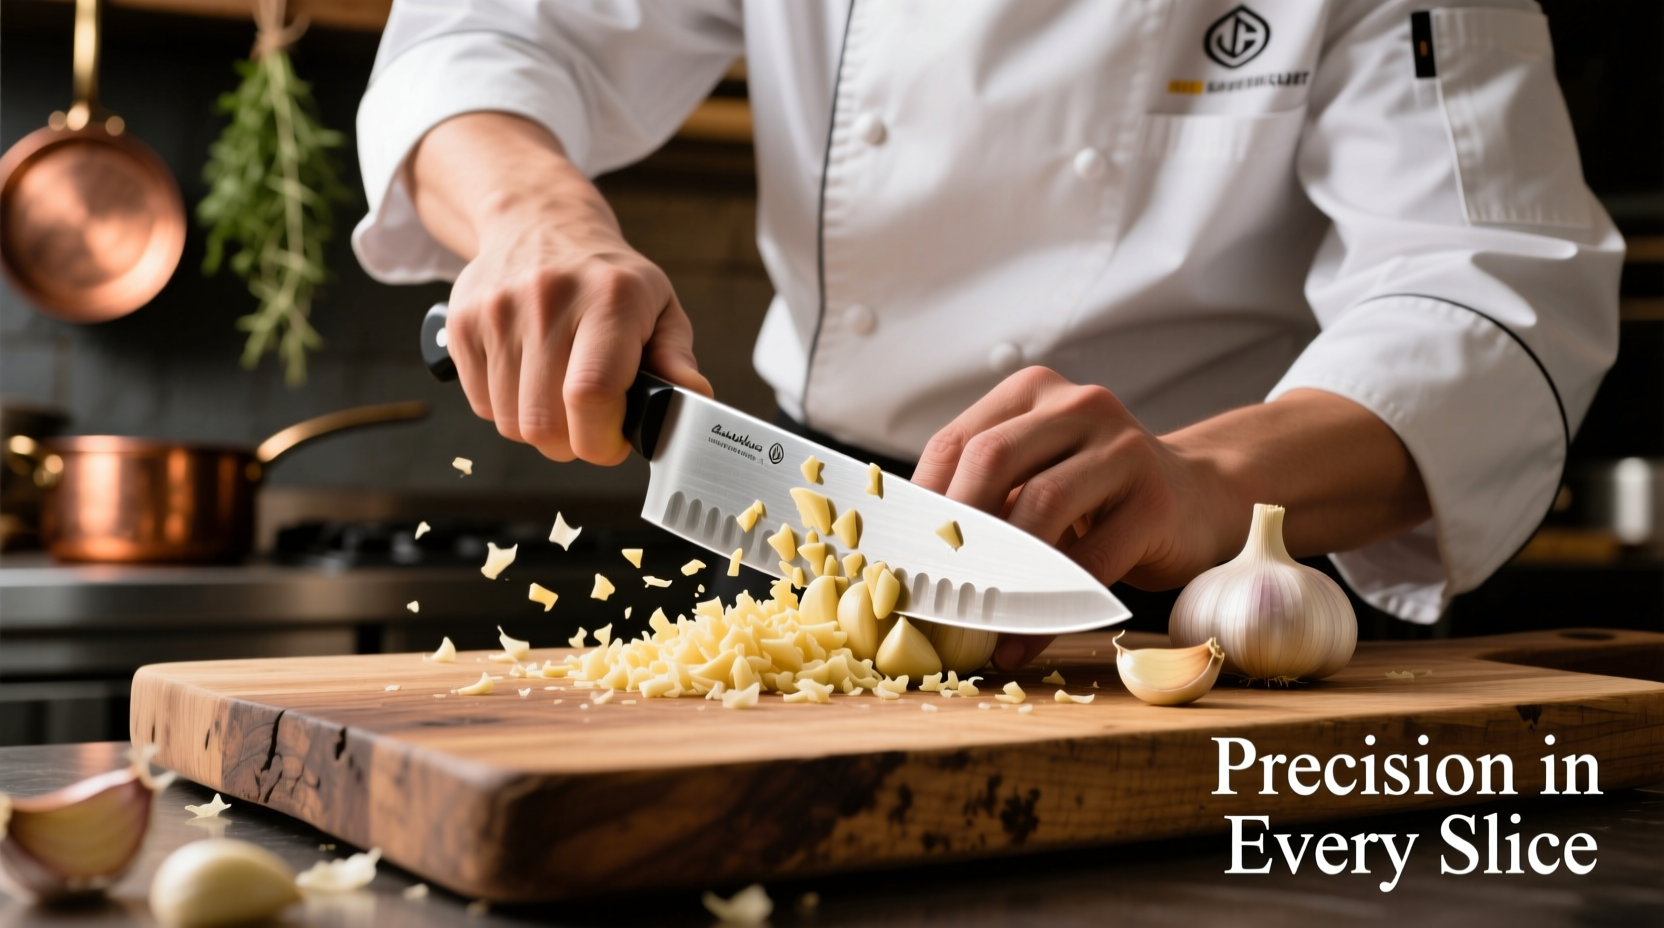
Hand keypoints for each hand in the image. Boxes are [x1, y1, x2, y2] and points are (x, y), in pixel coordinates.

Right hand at [409, 113, 710, 463]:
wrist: (539, 222)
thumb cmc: (606, 276)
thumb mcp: (658, 305)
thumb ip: (675, 356)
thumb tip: (691, 396)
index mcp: (609, 297)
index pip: (591, 393)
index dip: (601, 439)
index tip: (612, 443)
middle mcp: (548, 299)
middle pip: (545, 421)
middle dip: (572, 443)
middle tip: (588, 425)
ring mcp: (497, 311)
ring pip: (511, 422)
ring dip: (540, 429)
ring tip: (560, 399)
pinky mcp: (462, 323)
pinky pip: (482, 405)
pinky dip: (507, 409)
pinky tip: (529, 380)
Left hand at [911, 367, 1430, 670]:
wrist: (1197, 500)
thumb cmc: (1094, 496)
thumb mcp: (1033, 475)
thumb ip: (979, 497)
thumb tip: (900, 559)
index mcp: (1032, 392)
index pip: (954, 443)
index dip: (919, 507)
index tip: (894, 562)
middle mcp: (1079, 406)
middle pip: (991, 460)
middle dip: (953, 531)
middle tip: (927, 590)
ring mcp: (1124, 448)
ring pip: (1040, 506)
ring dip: (997, 573)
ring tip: (969, 620)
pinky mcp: (1156, 501)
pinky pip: (1087, 561)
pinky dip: (1045, 609)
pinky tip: (1019, 642)